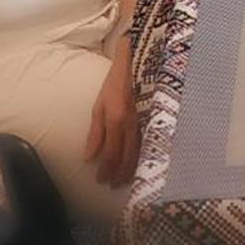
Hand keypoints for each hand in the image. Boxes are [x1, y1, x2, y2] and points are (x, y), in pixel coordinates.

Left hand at [83, 38, 137, 185]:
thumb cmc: (117, 80)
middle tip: (113, 185)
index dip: (105, 170)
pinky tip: (142, 164)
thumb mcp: (100, 103)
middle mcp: (133, 123)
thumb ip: (95, 131)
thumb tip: (88, 157)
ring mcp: (147, 120)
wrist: (142, 59)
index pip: (110, 154)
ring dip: (132, 169)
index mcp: (116, 118)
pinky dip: (144, 157)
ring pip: (140, 153)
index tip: (101, 180)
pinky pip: (150, 143)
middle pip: (126, 157)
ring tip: (126, 180)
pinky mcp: (156, 118)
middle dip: (119, 174)